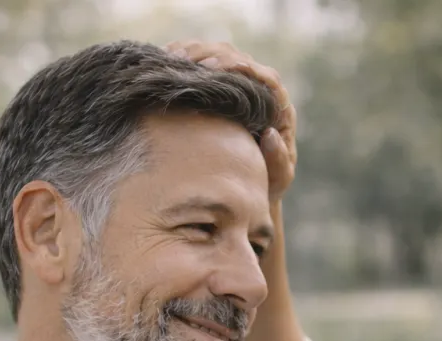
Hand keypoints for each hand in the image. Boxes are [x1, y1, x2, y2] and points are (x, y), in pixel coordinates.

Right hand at [164, 40, 296, 200]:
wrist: (246, 186)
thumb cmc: (265, 183)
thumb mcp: (277, 179)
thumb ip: (278, 161)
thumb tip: (270, 134)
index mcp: (277, 107)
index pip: (265, 78)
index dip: (240, 69)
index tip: (214, 69)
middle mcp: (257, 90)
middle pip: (237, 58)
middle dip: (210, 55)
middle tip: (184, 61)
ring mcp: (236, 86)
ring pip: (218, 55)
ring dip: (193, 52)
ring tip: (170, 58)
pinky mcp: (217, 87)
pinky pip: (202, 62)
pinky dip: (183, 56)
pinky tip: (164, 59)